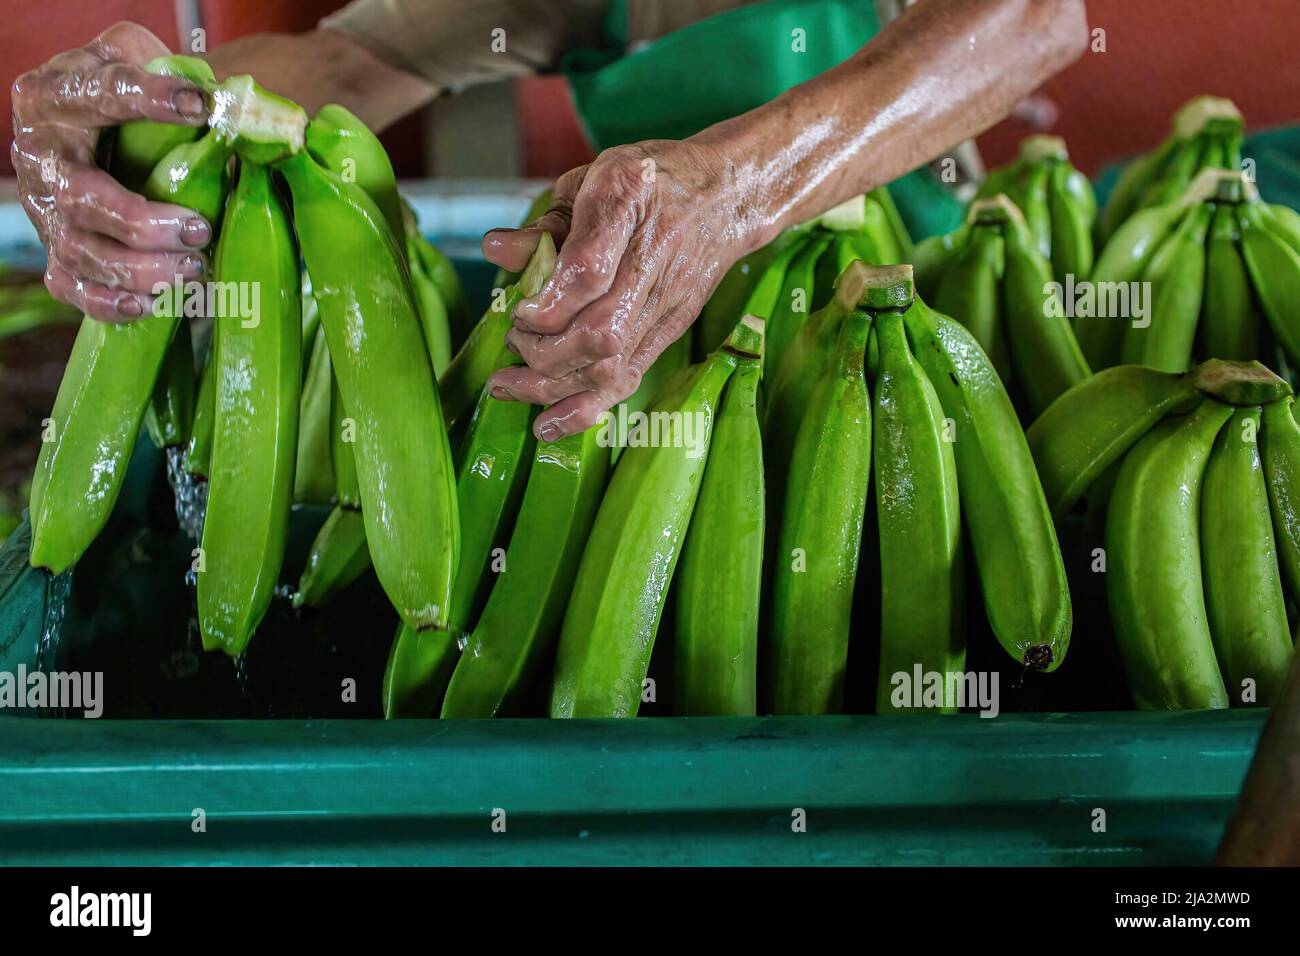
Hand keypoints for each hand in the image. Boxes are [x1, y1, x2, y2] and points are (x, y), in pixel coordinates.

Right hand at [12, 22, 211, 321]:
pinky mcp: (56, 251)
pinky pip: (70, 286)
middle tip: (199, 230)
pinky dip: (109, 302)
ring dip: (139, 270)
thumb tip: (235, 107)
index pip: (99, 93)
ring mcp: (44, 209)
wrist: (86, 122)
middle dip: (142, 223)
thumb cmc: (122, 91)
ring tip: (193, 269)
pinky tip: (151, 304)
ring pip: (78, 251)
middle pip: (79, 198)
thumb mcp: (137, 59)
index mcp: (56, 97)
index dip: (150, 101)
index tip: (202, 107)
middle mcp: (40, 155)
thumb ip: (171, 72)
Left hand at [481, 138, 764, 441]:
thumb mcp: (594, 179)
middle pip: (599, 331)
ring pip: (610, 364)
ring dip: (553, 384)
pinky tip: (548, 423)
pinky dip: (584, 408)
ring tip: (511, 385)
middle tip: (514, 341)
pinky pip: (627, 379)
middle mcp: (652, 259)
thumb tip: (496, 251)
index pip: (589, 270)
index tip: (520, 310)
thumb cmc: (650, 182)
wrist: (727, 197)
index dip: (547, 302)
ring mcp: (664, 304)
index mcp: (630, 203)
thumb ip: (547, 221)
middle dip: (542, 351)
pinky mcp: (668, 331)